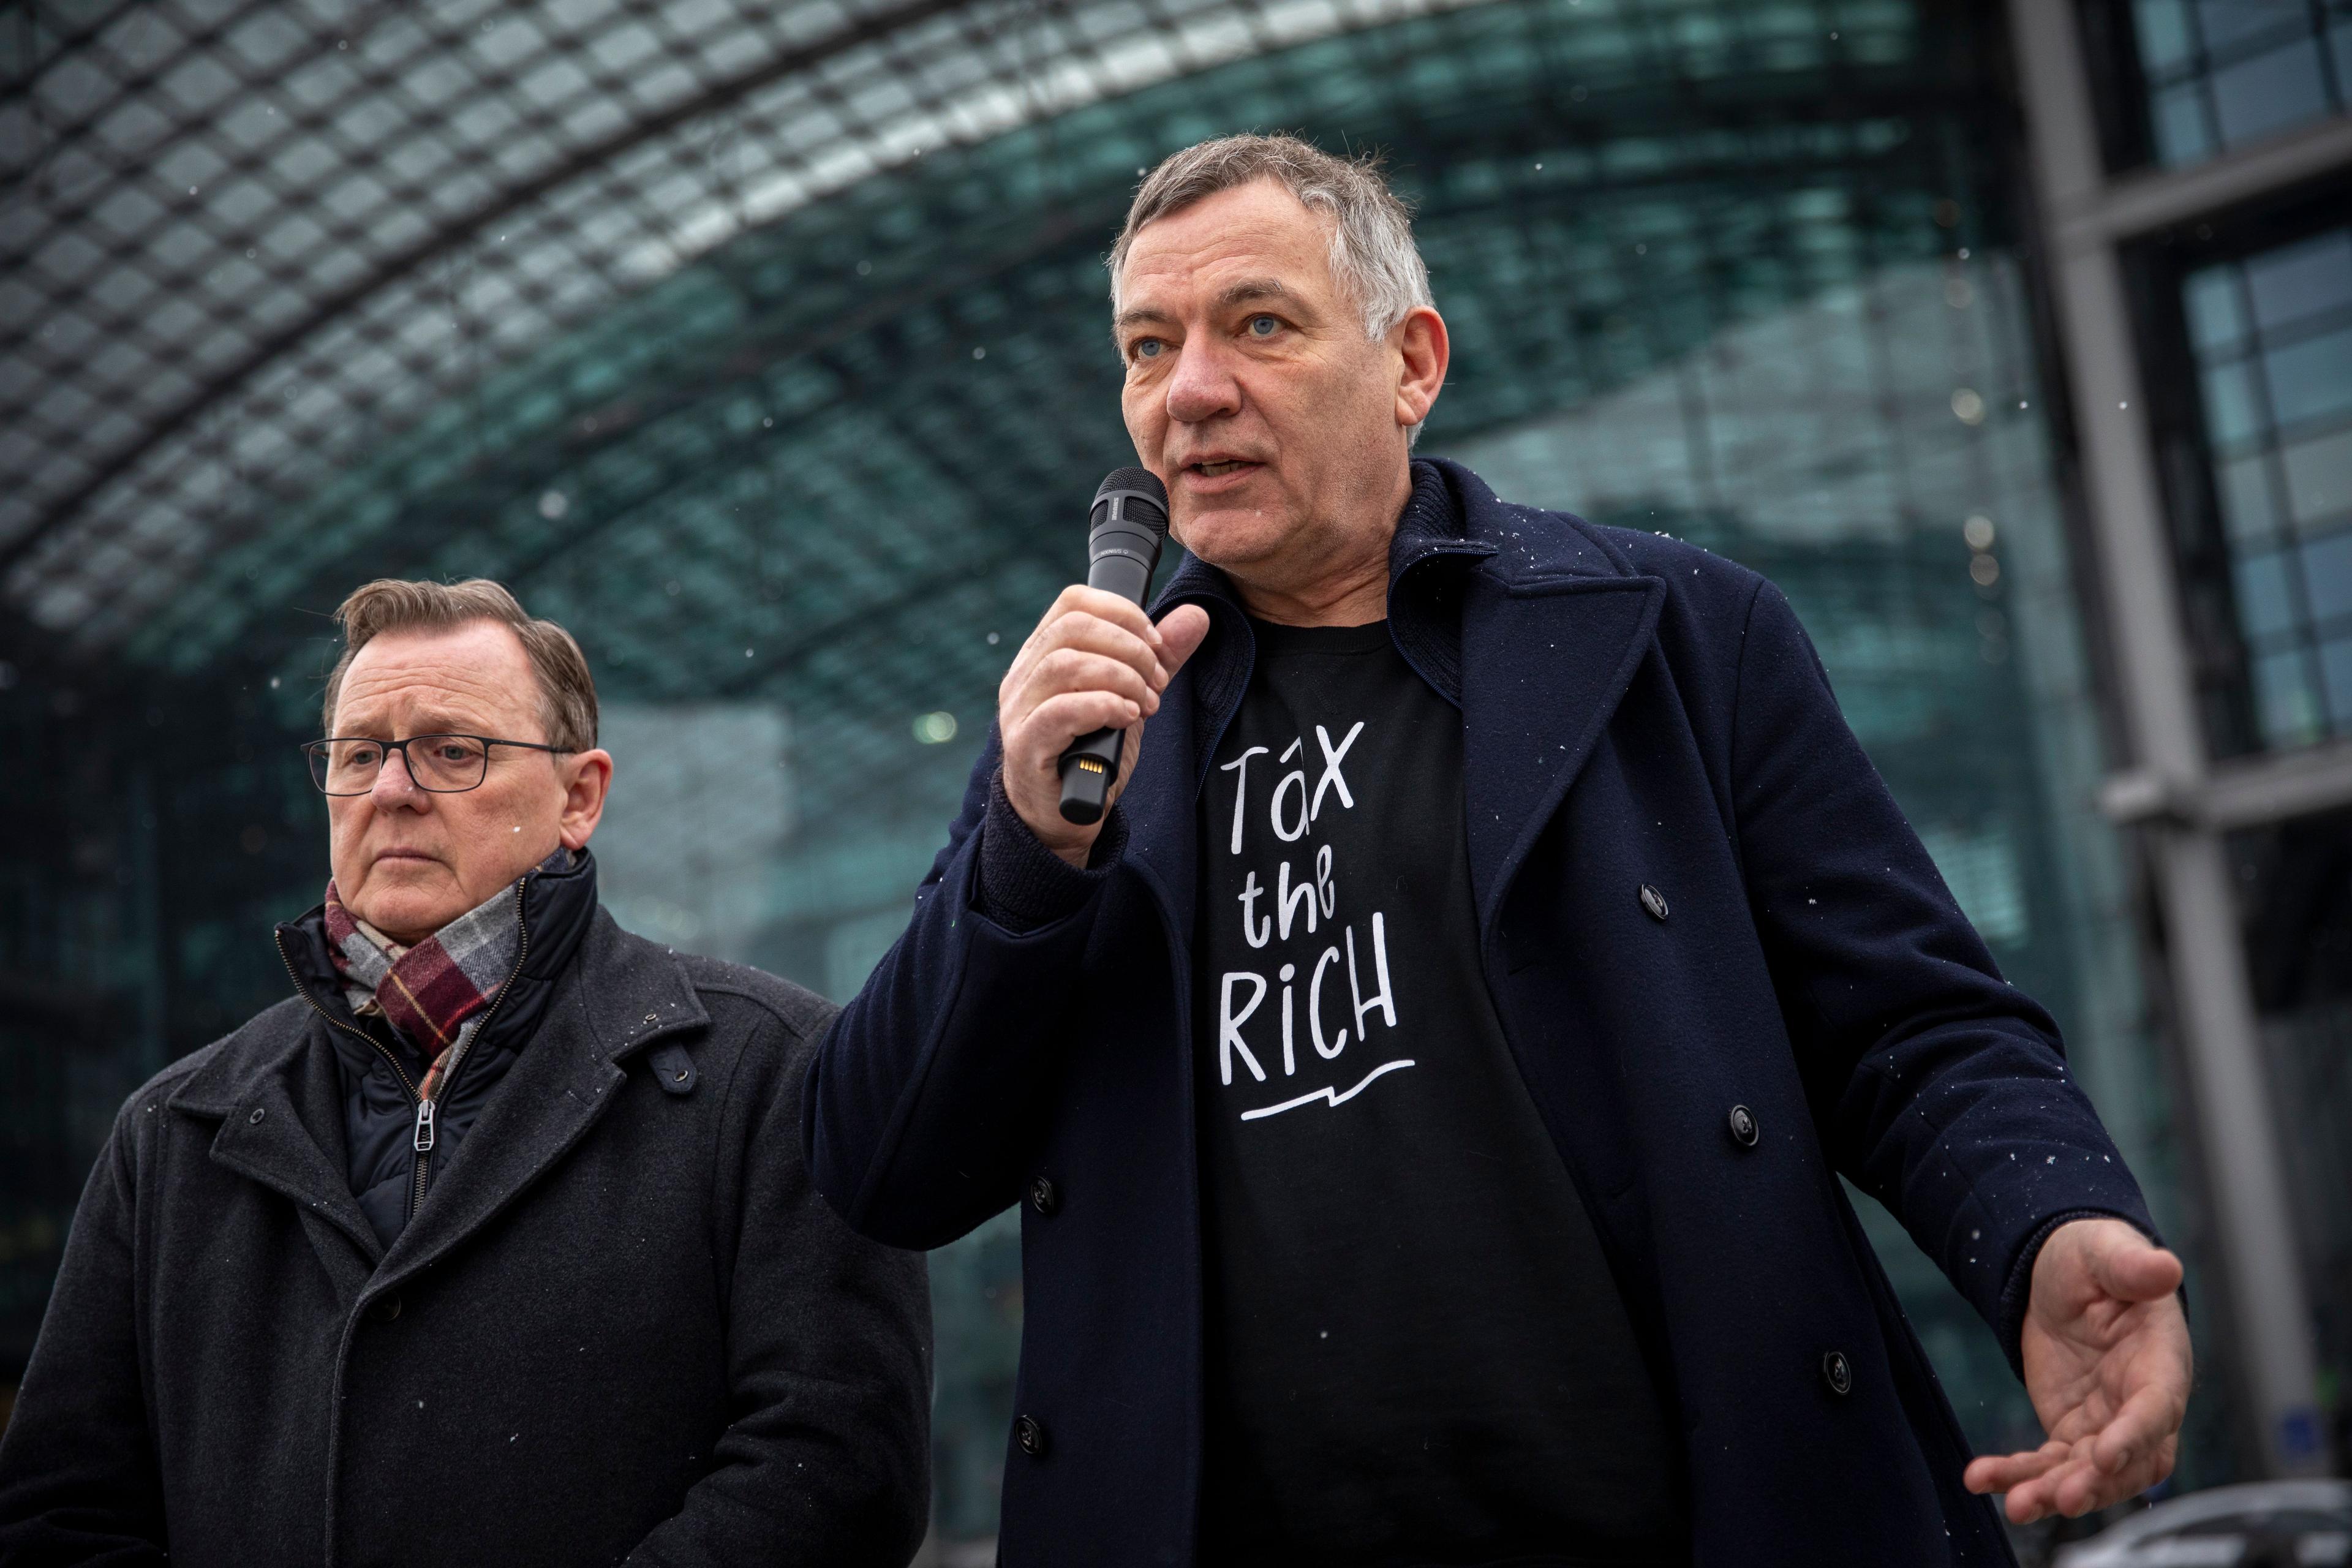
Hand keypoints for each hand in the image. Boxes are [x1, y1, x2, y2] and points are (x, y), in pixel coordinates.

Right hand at [997, 588, 1210, 867]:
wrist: (1064, 818)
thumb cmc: (1092, 754)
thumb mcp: (1132, 697)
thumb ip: (1159, 659)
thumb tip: (1196, 615)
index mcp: (1043, 654)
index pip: (1074, 602)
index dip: (1122, 613)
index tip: (1156, 645)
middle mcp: (1023, 675)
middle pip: (1072, 627)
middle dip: (1130, 649)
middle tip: (1157, 682)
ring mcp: (1019, 710)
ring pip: (1064, 664)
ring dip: (1120, 678)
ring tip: (1146, 704)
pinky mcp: (1025, 745)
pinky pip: (1059, 711)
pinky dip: (1102, 706)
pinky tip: (1127, 718)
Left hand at [1964, 1217, 2191, 1522]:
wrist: (2063, 1274)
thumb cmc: (2098, 1260)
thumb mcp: (2109, 1252)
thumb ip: (2133, 1266)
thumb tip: (2165, 1266)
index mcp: (2160, 1362)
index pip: (2156, 1408)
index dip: (2135, 1435)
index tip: (2107, 1457)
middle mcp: (2140, 1402)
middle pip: (2130, 1460)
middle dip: (2096, 1483)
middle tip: (2060, 1499)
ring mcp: (2106, 1422)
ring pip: (2087, 1472)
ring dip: (2053, 1492)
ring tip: (2015, 1505)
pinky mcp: (2071, 1429)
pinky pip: (2048, 1462)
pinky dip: (2018, 1474)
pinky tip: (1981, 1479)